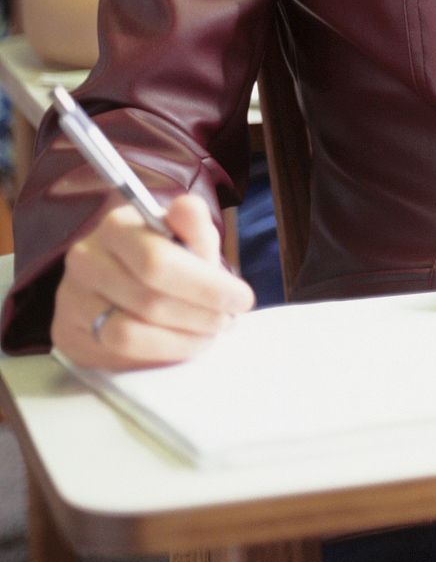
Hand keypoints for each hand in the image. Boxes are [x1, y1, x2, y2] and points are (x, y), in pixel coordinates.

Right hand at [52, 194, 251, 370]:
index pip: (158, 261)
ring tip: (208, 333)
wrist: (122, 280)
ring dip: (181, 339)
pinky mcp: (68, 334)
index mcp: (116, 226)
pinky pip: (116, 354)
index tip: (241, 299)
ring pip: (129, 333)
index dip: (206, 286)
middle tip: (227, 319)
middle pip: (148, 299)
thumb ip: (192, 225)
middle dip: (200, 314)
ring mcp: (71, 299)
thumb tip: (188, 207)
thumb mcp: (187, 236)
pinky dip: (158, 353)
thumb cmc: (164, 255)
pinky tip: (181, 343)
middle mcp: (85, 260)